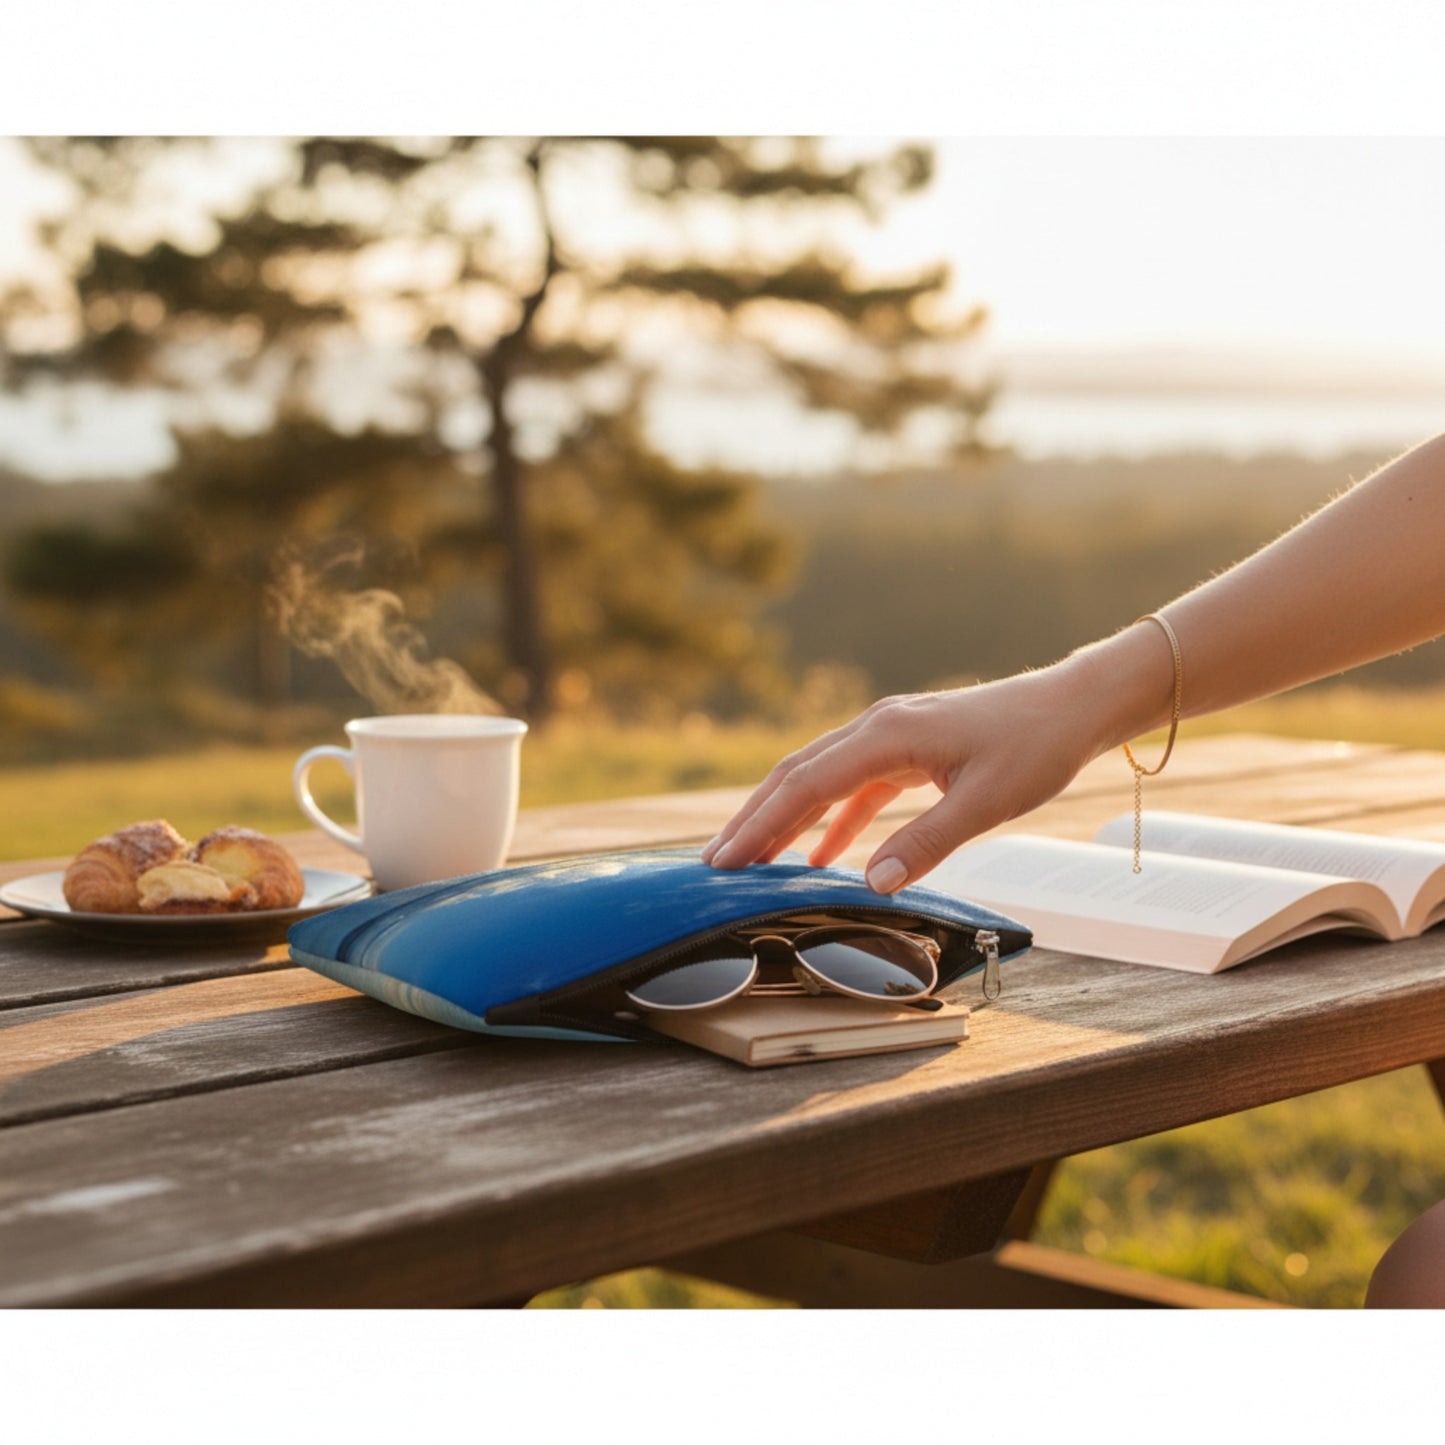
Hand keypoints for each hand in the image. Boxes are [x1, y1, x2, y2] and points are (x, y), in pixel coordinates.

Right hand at [702, 647, 1160, 891]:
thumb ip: (926, 843)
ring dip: (783, 818)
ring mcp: (889, 736)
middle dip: (753, 820)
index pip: (805, 783)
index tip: (725, 859)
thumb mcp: (985, 802)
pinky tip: (817, 854)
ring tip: (750, 860)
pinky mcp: (906, 750)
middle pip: (796, 775)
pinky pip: (852, 786)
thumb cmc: (1035, 747)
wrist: (1072, 706)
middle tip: (715, 865)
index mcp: (887, 735)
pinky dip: (829, 818)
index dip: (761, 823)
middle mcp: (877, 728)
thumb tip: (870, 884)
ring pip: (818, 778)